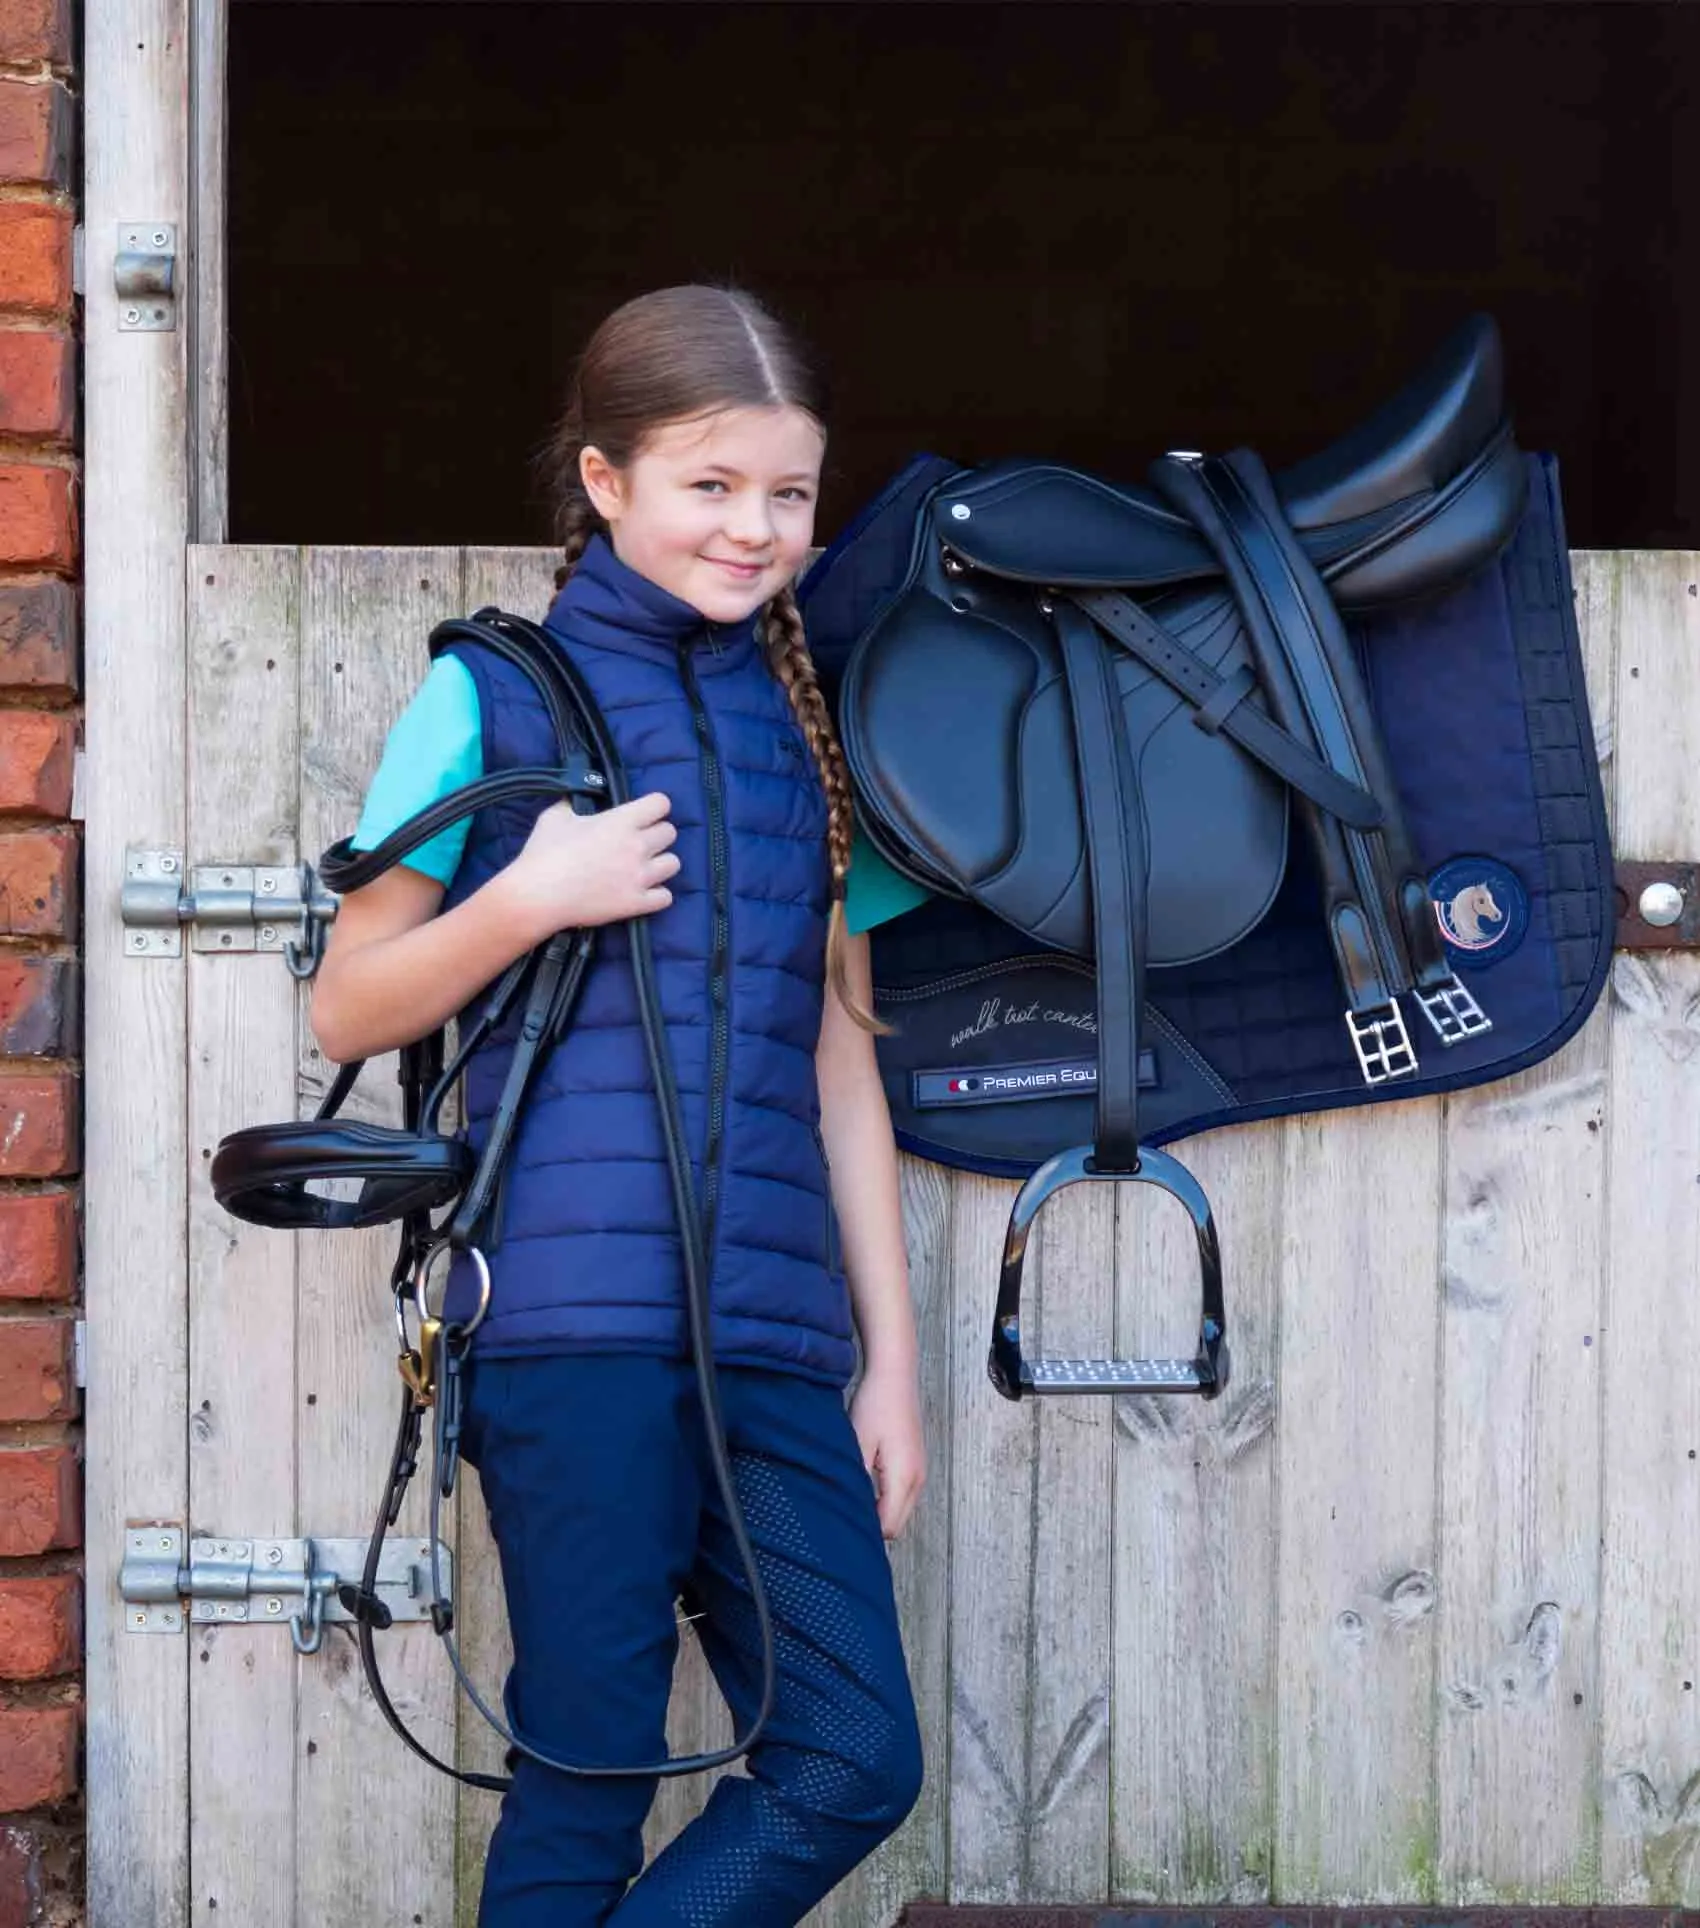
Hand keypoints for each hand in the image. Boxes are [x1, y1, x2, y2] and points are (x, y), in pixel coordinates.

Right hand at [500, 791, 678, 940]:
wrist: (537, 896)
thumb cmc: (544, 853)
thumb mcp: (555, 816)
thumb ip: (573, 804)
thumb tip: (578, 800)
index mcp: (621, 821)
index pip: (661, 803)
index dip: (654, 807)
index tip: (643, 815)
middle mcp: (637, 846)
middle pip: (670, 833)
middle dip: (657, 835)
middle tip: (639, 842)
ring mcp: (640, 877)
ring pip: (674, 864)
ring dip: (661, 863)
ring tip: (644, 867)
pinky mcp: (636, 903)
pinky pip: (666, 897)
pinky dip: (657, 895)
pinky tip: (643, 892)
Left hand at [848, 1357, 925, 1541]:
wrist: (895, 1374)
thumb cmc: (876, 1404)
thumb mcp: (858, 1444)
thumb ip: (856, 1482)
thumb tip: (848, 1511)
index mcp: (904, 1478)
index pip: (888, 1527)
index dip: (865, 1531)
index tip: (839, 1524)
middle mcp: (917, 1479)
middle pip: (896, 1524)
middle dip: (873, 1527)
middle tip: (841, 1515)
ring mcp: (919, 1472)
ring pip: (900, 1511)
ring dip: (879, 1512)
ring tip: (850, 1499)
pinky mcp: (915, 1463)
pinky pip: (902, 1495)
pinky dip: (885, 1499)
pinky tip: (865, 1485)